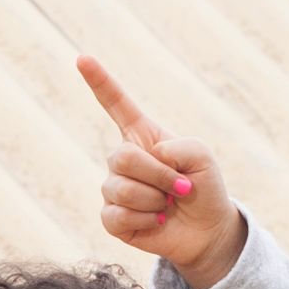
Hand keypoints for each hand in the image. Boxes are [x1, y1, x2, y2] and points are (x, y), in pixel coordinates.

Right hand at [76, 56, 245, 287]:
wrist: (207, 230)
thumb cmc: (204, 187)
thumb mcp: (202, 157)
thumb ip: (179, 147)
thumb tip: (149, 158)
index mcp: (142, 136)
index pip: (115, 104)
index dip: (99, 81)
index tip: (82, 58)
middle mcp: (122, 160)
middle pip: (120, 157)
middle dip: (157, 175)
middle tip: (179, 188)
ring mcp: (114, 188)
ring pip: (120, 189)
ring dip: (155, 200)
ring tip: (169, 205)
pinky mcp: (111, 218)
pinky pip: (117, 215)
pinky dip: (146, 220)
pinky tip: (158, 221)